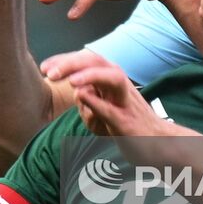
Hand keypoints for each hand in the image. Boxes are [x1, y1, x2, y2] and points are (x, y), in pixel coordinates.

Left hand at [40, 51, 171, 136]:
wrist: (158, 143)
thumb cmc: (127, 124)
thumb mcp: (102, 110)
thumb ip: (89, 99)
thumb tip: (77, 91)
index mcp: (111, 78)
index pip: (86, 60)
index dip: (64, 60)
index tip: (44, 68)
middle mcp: (120, 84)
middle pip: (97, 62)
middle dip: (72, 63)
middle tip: (50, 73)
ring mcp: (126, 102)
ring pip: (112, 79)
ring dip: (90, 76)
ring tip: (70, 81)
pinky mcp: (129, 122)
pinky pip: (113, 110)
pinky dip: (98, 103)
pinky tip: (82, 97)